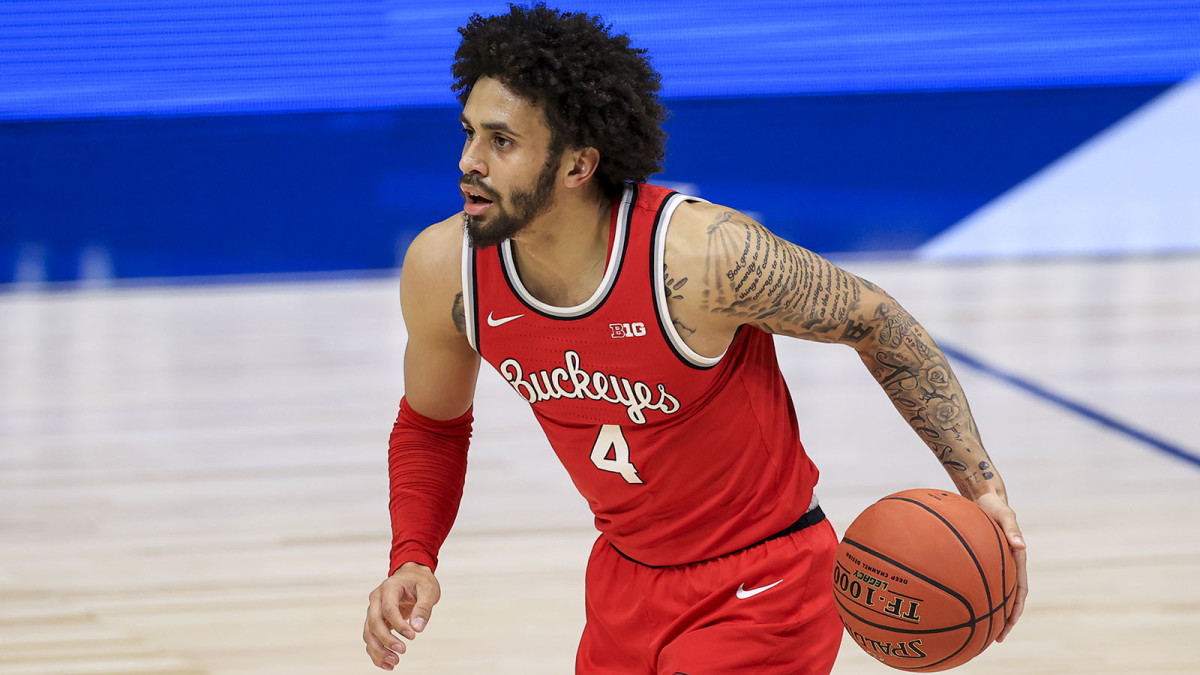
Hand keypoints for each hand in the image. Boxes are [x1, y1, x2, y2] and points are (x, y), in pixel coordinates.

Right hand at [363, 562, 440, 669]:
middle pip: (374, 622)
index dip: (399, 625)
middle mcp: (376, 599)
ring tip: (394, 662)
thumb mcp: (429, 590)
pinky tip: (387, 664)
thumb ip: (424, 607)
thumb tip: (418, 628)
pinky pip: (371, 638)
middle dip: (386, 640)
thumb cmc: (420, 582)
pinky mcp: (375, 621)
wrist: (412, 577)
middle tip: (402, 651)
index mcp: (389, 588)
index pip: (388, 609)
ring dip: (379, 650)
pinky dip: (376, 652)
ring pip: (369, 633)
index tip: (412, 636)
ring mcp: (373, 610)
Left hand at [973, 492, 1027, 642]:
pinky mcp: (982, 562)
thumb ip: (1011, 528)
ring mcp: (995, 565)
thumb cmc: (993, 506)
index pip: (1019, 591)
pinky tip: (958, 603)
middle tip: (995, 638)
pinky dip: (973, 594)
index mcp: (1017, 560)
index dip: (1015, 609)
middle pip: (1008, 599)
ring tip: (979, 630)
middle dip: (1004, 619)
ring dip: (990, 611)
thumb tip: (1021, 546)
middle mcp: (1008, 566)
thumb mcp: (1004, 514)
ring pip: (994, 593)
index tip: (1009, 625)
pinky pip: (978, 581)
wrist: (983, 497)